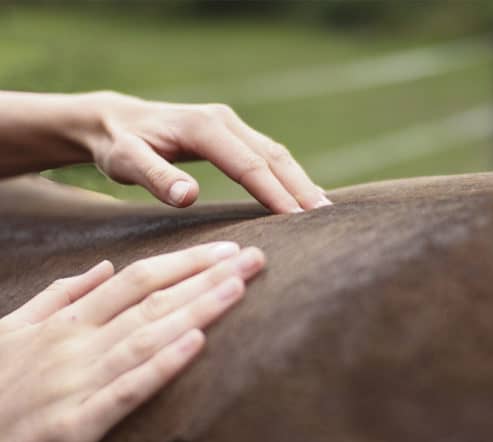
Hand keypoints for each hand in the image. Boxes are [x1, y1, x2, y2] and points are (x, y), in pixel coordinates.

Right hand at [0, 242, 264, 441]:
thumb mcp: (13, 329)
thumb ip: (61, 295)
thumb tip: (103, 267)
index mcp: (69, 322)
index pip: (139, 279)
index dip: (186, 262)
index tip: (226, 251)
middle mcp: (78, 345)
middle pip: (153, 300)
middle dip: (207, 277)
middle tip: (254, 259)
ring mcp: (77, 383)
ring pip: (147, 337)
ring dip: (196, 310)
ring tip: (238, 288)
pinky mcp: (73, 427)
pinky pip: (126, 391)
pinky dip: (162, 366)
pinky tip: (196, 344)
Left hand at [87, 92, 331, 212]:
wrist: (115, 121)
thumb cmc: (119, 145)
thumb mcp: (125, 161)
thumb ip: (154, 176)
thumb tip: (188, 195)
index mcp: (204, 128)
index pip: (250, 165)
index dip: (276, 193)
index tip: (299, 220)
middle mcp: (224, 121)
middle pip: (274, 156)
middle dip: (301, 187)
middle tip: (326, 218)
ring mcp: (230, 125)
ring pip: (276, 153)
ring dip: (301, 180)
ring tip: (323, 208)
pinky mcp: (231, 135)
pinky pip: (267, 154)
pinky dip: (288, 174)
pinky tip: (299, 193)